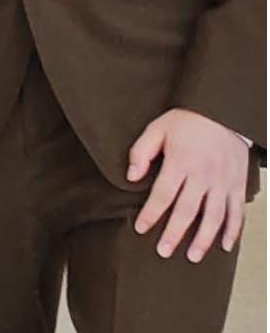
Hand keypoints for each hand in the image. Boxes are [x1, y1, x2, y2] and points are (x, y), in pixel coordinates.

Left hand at [129, 108, 251, 261]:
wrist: (224, 111)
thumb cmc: (186, 121)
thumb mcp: (157, 128)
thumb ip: (141, 152)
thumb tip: (131, 177)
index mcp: (180, 162)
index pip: (163, 195)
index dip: (151, 214)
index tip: (141, 229)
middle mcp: (203, 176)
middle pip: (187, 210)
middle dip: (175, 233)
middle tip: (163, 252)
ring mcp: (223, 182)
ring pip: (214, 216)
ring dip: (204, 238)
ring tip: (193, 257)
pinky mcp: (238, 185)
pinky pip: (237, 212)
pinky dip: (233, 230)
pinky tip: (225, 245)